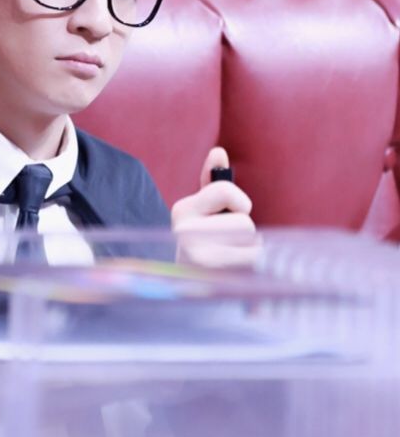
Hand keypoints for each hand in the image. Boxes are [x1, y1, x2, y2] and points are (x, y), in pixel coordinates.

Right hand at [171, 146, 257, 267]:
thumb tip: (218, 152)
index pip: (225, 190)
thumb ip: (212, 182)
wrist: (191, 283)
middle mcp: (184, 232)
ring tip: (230, 256)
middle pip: (244, 221)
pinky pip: (254, 259)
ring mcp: (198, 257)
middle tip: (227, 242)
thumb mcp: (204, 210)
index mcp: (182, 210)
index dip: (238, 203)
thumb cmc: (204, 241)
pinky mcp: (215, 277)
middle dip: (245, 231)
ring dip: (249, 247)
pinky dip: (252, 263)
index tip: (228, 214)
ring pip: (250, 240)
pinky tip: (234, 270)